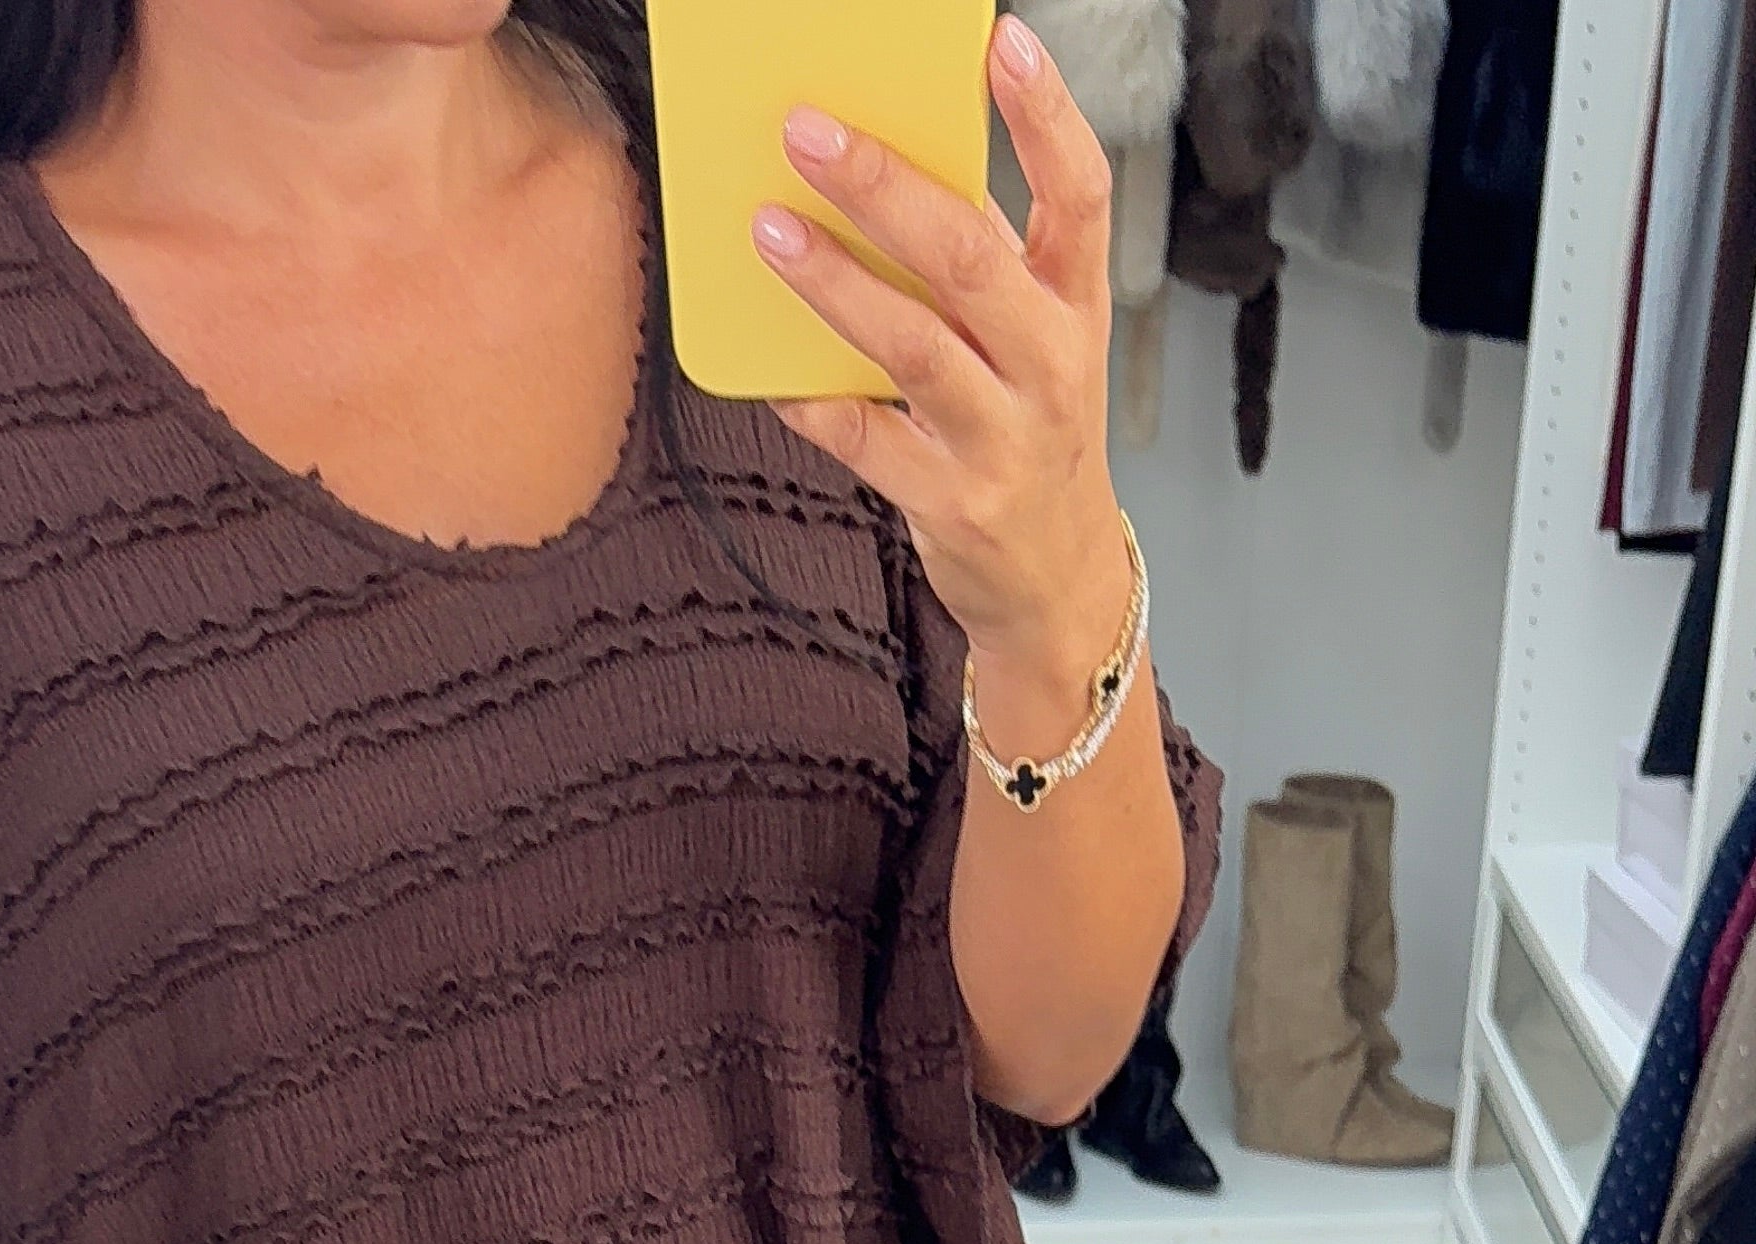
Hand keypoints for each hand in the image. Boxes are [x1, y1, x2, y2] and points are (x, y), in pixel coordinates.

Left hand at [752, 19, 1127, 718]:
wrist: (1057, 582)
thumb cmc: (1030, 435)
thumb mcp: (1034, 342)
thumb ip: (979, 264)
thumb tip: (882, 173)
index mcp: (1075, 308)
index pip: (1081, 195)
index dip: (1047, 116)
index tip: (1004, 43)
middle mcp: (1051, 367)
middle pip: (970, 260)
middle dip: (885, 188)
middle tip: (811, 133)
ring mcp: (1005, 441)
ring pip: (914, 347)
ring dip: (835, 284)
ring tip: (770, 230)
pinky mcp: (954, 505)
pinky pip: (869, 441)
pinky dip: (816, 403)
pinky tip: (771, 373)